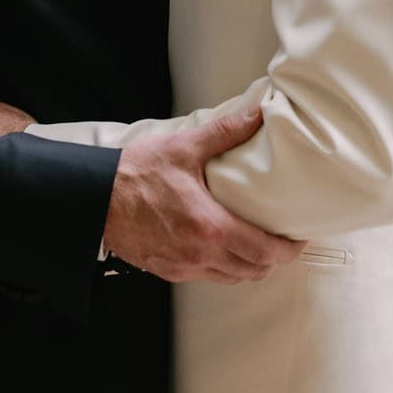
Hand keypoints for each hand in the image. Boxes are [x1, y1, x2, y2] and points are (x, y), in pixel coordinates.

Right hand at [103, 107, 305, 285]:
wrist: (93, 198)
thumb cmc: (136, 173)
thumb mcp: (183, 148)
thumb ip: (224, 132)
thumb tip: (256, 114)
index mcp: (209, 228)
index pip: (264, 252)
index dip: (288, 250)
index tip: (299, 239)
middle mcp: (199, 255)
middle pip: (253, 271)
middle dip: (274, 260)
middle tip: (283, 240)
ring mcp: (182, 267)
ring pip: (230, 278)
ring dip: (249, 265)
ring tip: (256, 243)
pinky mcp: (167, 270)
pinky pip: (206, 276)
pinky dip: (222, 266)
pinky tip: (221, 245)